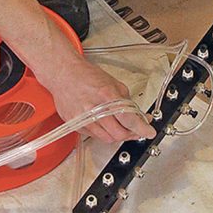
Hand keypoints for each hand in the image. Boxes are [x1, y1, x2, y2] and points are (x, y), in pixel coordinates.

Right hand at [41, 56, 156, 143]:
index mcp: (106, 95)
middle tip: (136, 129)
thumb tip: (139, 117)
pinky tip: (103, 122)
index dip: (141, 128)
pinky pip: (94, 135)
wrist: (63, 74)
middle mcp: (93, 109)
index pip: (128, 119)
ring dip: (117, 134)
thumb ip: (127, 101)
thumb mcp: (113, 83)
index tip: (149, 132)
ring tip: (120, 126)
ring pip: (107, 138)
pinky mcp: (74, 124)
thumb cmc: (86, 75)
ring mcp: (82, 118)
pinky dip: (102, 132)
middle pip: (118, 134)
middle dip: (131, 134)